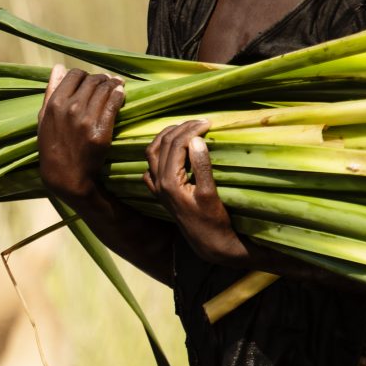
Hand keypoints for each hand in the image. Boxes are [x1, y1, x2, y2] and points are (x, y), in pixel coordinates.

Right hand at [37, 65, 123, 200]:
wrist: (65, 176)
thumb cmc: (52, 147)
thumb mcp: (44, 119)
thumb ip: (51, 91)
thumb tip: (58, 67)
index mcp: (55, 103)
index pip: (75, 75)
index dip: (85, 75)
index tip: (90, 81)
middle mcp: (70, 108)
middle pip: (93, 80)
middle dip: (102, 79)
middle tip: (108, 82)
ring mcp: (86, 120)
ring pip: (105, 89)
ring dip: (113, 84)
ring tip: (117, 85)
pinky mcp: (101, 131)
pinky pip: (114, 104)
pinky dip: (119, 95)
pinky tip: (121, 94)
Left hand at [148, 119, 249, 265]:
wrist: (209, 243)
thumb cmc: (213, 221)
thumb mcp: (210, 193)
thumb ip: (201, 166)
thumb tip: (196, 140)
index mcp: (169, 181)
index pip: (176, 144)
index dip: (191, 129)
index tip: (209, 122)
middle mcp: (158, 183)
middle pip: (162, 144)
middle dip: (181, 128)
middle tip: (201, 122)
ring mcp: (157, 188)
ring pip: (152, 152)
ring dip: (166, 136)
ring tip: (185, 127)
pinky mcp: (161, 193)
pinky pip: (151, 167)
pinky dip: (158, 153)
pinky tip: (171, 150)